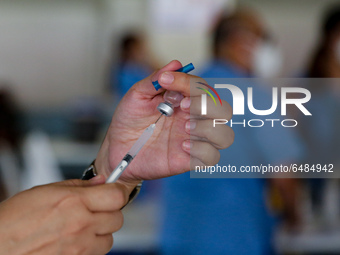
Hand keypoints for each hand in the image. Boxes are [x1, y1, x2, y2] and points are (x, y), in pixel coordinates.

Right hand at [0, 176, 129, 254]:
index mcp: (74, 203)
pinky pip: (95, 254)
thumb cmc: (13, 220)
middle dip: (109, 213)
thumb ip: (78, 186)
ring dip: (100, 233)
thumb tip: (101, 181)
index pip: (116, 196)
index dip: (117, 192)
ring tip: (81, 228)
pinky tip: (74, 241)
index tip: (113, 192)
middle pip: (118, 219)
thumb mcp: (45, 192)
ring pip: (109, 240)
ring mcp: (79, 248)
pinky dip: (90, 247)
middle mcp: (81, 226)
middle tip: (95, 210)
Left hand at [96, 60, 233, 183]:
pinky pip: (212, 157)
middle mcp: (195, 120)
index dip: (189, 82)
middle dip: (208, 105)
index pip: (203, 88)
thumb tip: (176, 64)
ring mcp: (194, 141)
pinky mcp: (190, 160)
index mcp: (185, 101)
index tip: (165, 80)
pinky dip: (202, 150)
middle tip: (183, 105)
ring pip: (225, 135)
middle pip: (224, 110)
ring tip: (185, 127)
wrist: (117, 148)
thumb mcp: (137, 96)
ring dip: (209, 128)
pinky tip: (182, 146)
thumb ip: (155, 80)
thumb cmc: (129, 121)